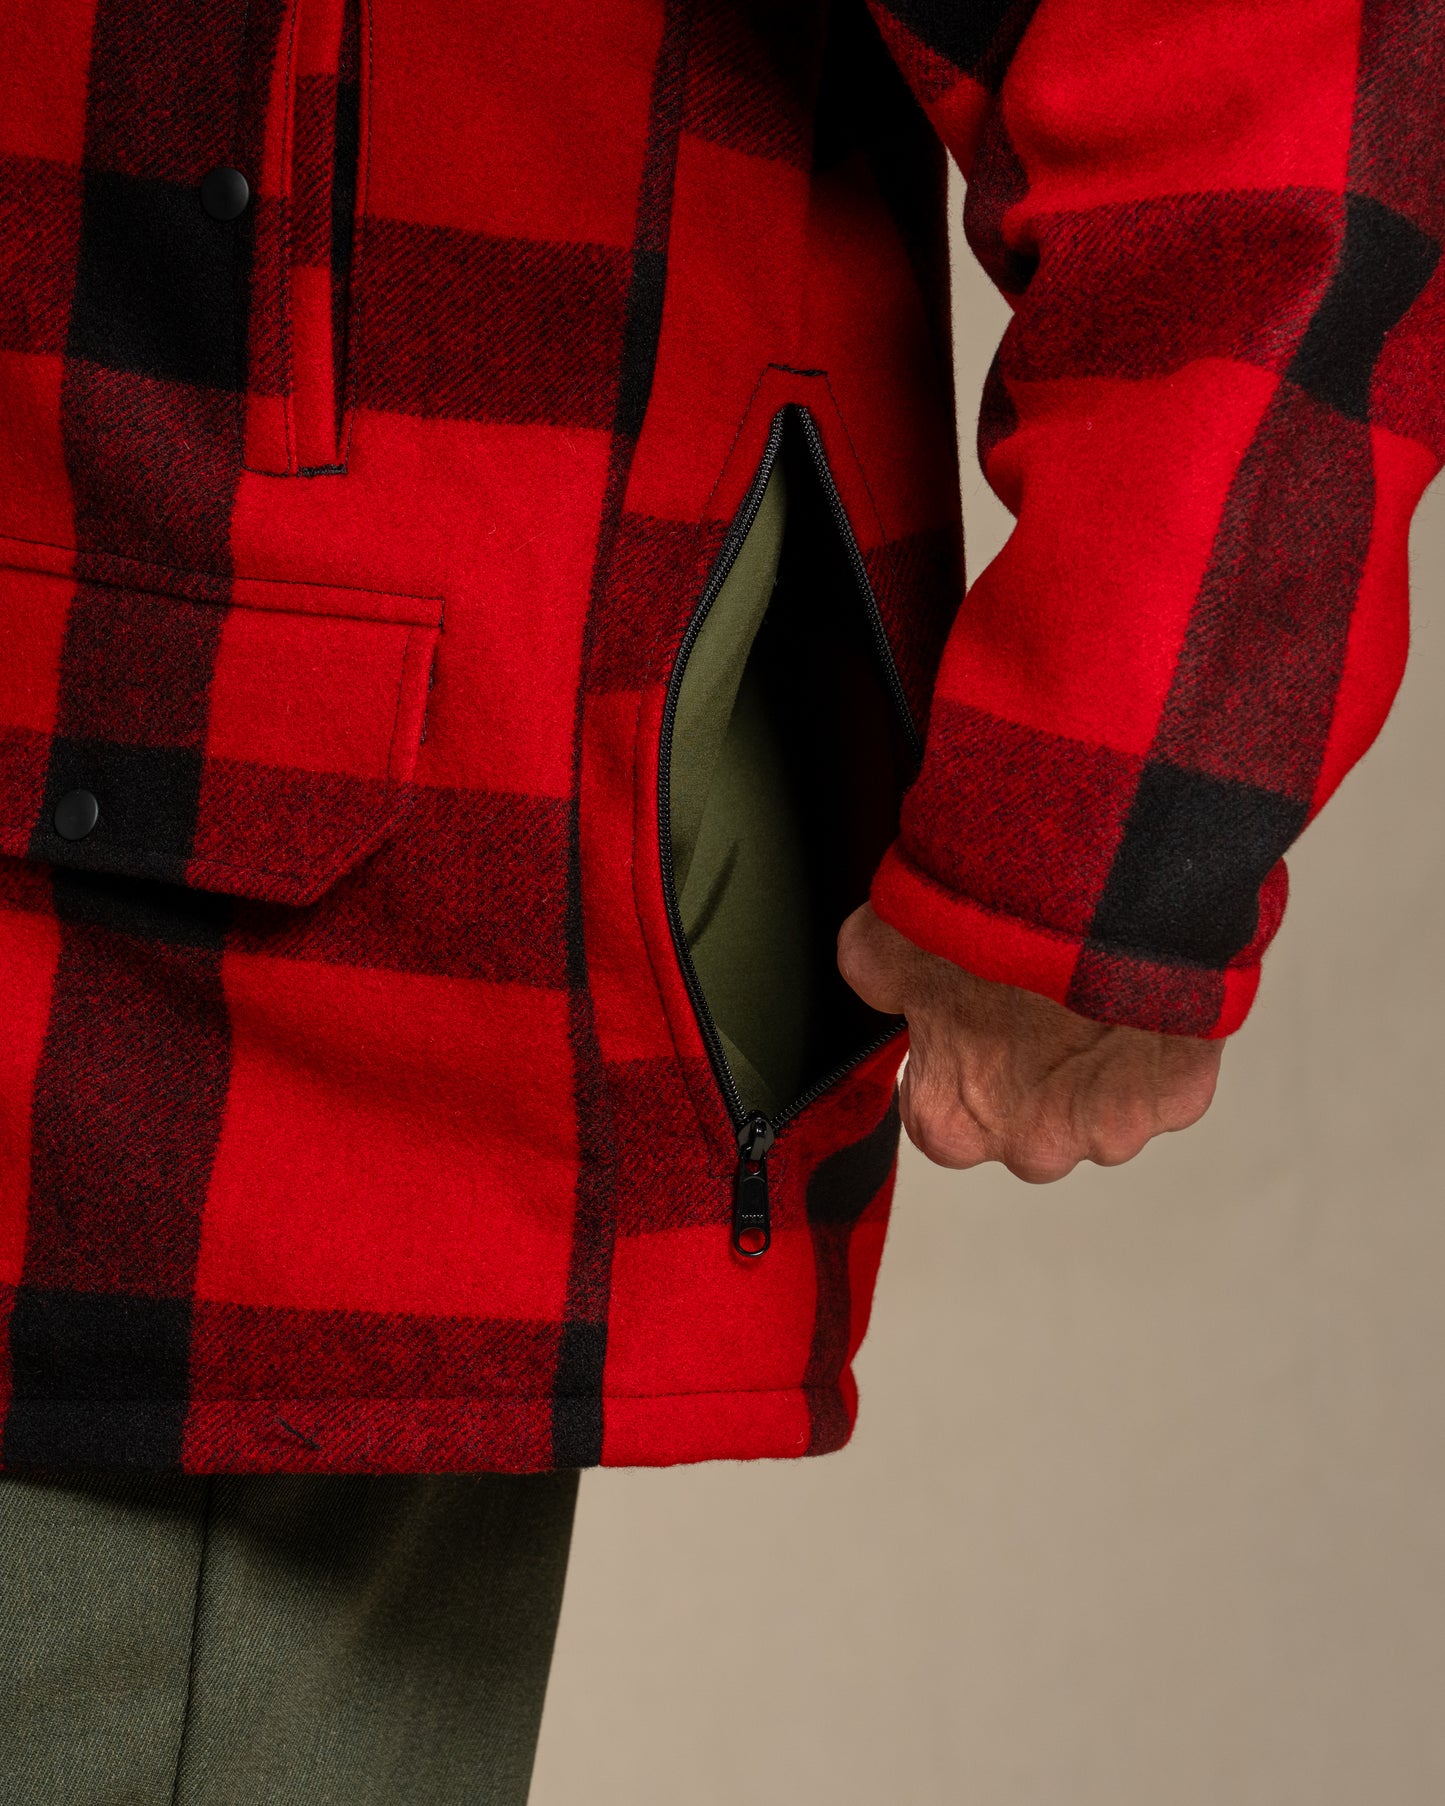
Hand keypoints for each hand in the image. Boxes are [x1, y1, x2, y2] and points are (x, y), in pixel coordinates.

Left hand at [837, 904, 1221, 1181]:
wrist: (1096, 893)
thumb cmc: (989, 925)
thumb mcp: (896, 936)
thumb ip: (877, 972)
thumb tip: (873, 972)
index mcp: (948, 1125)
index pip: (939, 1113)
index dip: (955, 1057)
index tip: (969, 1017)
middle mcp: (1031, 1150)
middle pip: (1025, 1120)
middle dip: (1030, 1068)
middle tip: (1033, 996)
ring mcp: (1112, 1131)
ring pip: (1099, 1103)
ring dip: (1096, 1059)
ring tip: (1085, 987)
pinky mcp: (1179, 1098)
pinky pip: (1164, 1079)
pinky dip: (1157, 1041)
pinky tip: (1135, 990)